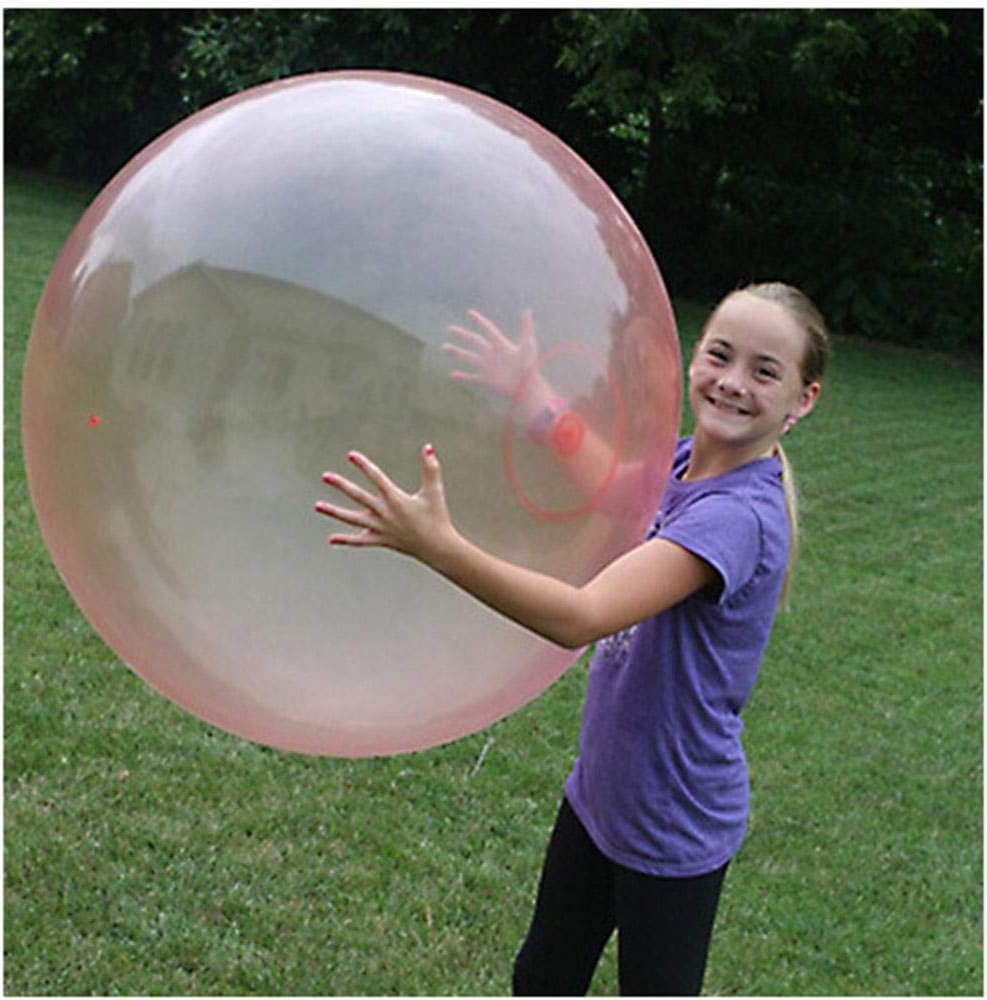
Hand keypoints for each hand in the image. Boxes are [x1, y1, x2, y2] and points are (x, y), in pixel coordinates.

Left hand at [315, 445, 453, 562]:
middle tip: (325, 476)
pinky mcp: (381, 541)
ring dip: (334, 512)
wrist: (437, 548)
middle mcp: (384, 512)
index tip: (350, 455)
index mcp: (395, 498)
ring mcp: (380, 528)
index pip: (375, 477)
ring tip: (317, 506)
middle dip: (340, 485)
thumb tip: (427, 446)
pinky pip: (360, 541)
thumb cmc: (437, 517)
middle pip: (357, 496)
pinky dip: (346, 540)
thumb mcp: (434, 491)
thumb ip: (431, 468)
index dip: (363, 465)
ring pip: (352, 519)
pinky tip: (331, 539)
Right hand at [443, 308, 544, 403]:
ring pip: (469, 357)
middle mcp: (492, 355)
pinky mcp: (486, 380)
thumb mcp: (527, 346)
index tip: (470, 313)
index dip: (480, 321)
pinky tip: (451, 375)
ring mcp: (487, 367)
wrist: (526, 388)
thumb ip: (526, 329)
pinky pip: (471, 377)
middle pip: (475, 342)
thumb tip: (527, 310)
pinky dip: (461, 376)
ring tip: (444, 347)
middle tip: (450, 328)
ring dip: (457, 352)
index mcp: (501, 345)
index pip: (488, 330)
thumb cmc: (529, 367)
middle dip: (462, 335)